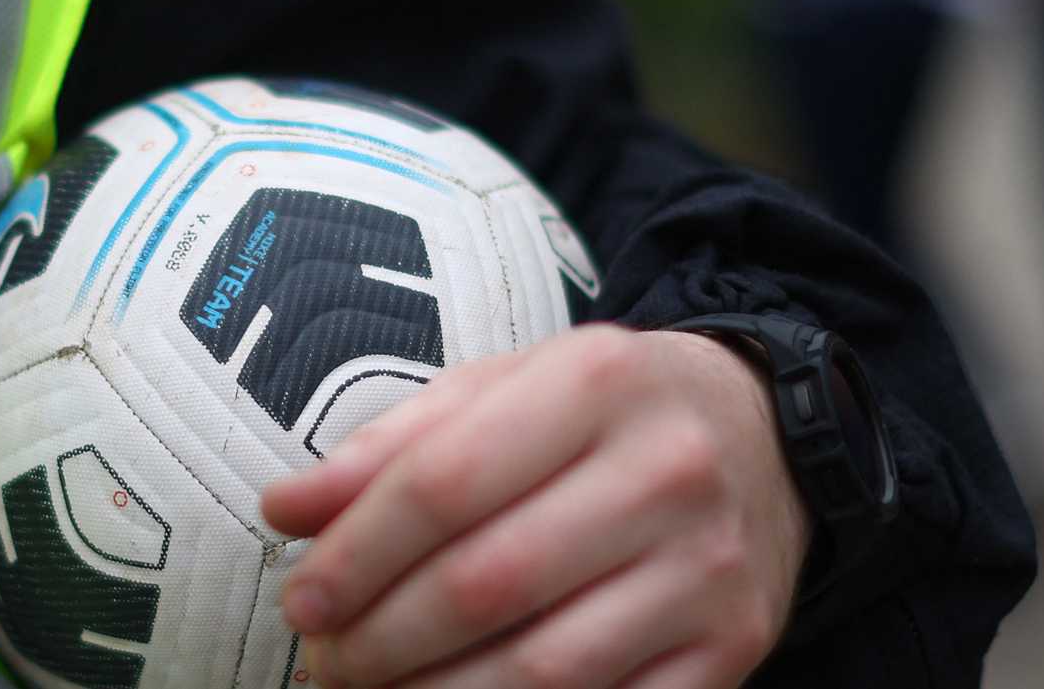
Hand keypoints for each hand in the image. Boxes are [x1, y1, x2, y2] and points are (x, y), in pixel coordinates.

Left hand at [261, 325, 811, 688]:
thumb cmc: (597, 412)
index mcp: (593, 383)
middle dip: (380, 641)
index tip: (302, 600)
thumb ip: (388, 446)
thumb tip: (285, 509)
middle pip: (486, 584)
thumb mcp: (497, 390)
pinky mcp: (735, 645)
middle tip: (326, 662)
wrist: (758, 433)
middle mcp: (665, 471)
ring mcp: (707, 568)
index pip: (443, 483)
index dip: (355, 555)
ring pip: (545, 672)